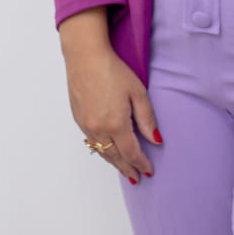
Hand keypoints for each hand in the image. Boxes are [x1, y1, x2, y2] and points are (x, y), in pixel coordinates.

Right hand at [60, 11, 161, 183]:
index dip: (141, 163)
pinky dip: (101, 150)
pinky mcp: (78, 119)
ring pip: (102, 152)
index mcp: (116, 124)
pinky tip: (107, 150)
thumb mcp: (137, 92)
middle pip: (115, 157)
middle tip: (136, 178)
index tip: (149, 171)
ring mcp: (86, 125)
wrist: (85, 56)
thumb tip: (156, 140)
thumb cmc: (113, 70)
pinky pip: (91, 141)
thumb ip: (147, 118)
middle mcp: (99, 129)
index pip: (131, 153)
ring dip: (113, 162)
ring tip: (124, 169)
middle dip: (127, 168)